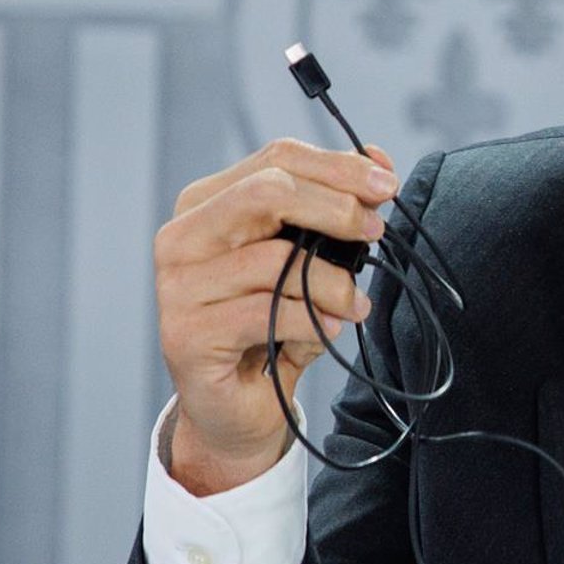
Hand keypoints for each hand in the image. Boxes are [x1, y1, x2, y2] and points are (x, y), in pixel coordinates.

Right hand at [154, 138, 396, 494]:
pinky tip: (333, 328)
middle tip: (377, 230)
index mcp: (207, 203)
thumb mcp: (312, 259)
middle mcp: (182, 237)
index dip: (338, 166)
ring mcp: (177, 287)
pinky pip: (265, 313)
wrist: (238, 407)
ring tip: (356, 304)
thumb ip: (337, 208)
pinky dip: (313, 320)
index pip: (276, 159)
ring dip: (333, 282)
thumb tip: (378, 157)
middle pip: (268, 192)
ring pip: (273, 260)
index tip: (387, 185)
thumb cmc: (276, 325)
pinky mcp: (186, 335)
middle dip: (336, 208)